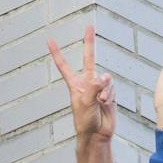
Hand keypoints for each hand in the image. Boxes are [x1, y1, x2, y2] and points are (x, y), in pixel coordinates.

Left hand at [48, 26, 115, 143]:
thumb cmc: (85, 121)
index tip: (50, 41)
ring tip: (101, 101)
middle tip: (90, 27)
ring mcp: (99, 88)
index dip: (57, 53)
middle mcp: (87, 83)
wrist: (97, 135)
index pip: (64, 65)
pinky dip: (110, 95)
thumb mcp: (85, 102)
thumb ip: (94, 86)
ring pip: (106, 79)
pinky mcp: (110, 95)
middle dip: (89, 43)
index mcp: (75, 85)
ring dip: (105, 90)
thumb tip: (104, 77)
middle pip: (89, 59)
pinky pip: (112, 88)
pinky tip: (106, 104)